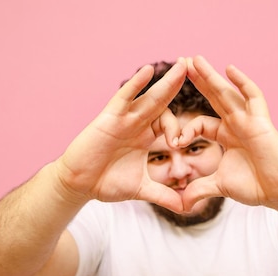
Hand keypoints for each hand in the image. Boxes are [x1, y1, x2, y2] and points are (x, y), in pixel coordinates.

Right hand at [56, 58, 187, 212]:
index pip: (170, 124)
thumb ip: (164, 196)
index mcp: (146, 137)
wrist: (79, 185)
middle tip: (198, 67)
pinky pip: (123, 97)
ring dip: (166, 81)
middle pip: (163, 102)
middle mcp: (137, 124)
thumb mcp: (142, 190)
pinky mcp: (109, 118)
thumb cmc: (106, 182)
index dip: (179, 130)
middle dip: (178, 85)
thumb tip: (187, 209)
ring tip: (182, 65)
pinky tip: (147, 71)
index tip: (180, 144)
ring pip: (148, 96)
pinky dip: (135, 85)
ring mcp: (124, 119)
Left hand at [180, 56, 277, 210]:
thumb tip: (181, 204)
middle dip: (197, 80)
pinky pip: (253, 98)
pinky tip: (229, 69)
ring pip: (227, 93)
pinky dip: (242, 83)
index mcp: (225, 135)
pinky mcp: (262, 123)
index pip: (200, 123)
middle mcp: (236, 123)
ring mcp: (249, 121)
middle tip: (181, 61)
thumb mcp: (220, 187)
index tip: (175, 142)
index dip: (186, 130)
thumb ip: (200, 190)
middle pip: (213, 97)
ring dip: (211, 76)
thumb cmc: (256, 186)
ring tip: (195, 60)